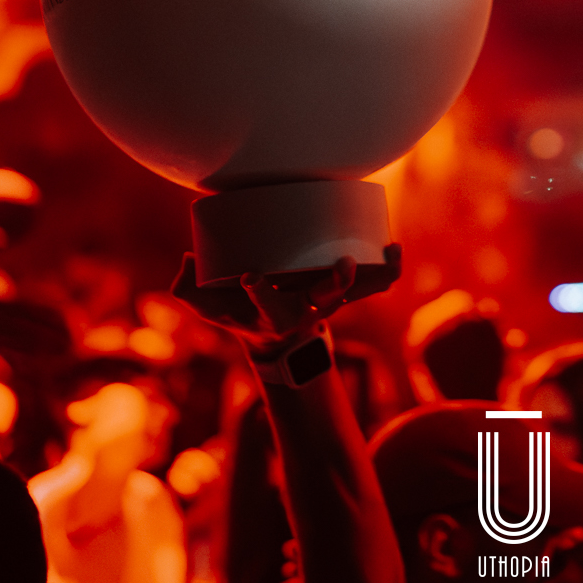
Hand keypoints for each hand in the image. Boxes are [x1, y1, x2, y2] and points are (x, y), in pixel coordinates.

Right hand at [173, 245, 400, 356]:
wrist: (274, 336)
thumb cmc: (239, 313)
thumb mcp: (209, 308)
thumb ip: (189, 290)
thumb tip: (188, 260)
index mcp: (275, 315)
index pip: (268, 306)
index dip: (260, 293)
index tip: (249, 277)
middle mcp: (308, 309)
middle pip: (327, 298)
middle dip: (336, 282)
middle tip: (342, 261)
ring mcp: (329, 299)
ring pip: (359, 290)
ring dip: (376, 273)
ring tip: (391, 249)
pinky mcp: (343, 288)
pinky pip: (373, 283)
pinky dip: (387, 269)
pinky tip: (393, 246)